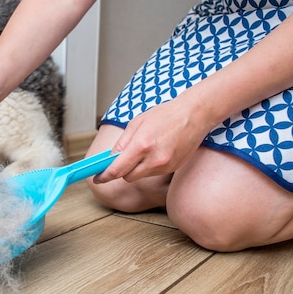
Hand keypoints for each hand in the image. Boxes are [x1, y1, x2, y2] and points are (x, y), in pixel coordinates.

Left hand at [95, 97, 212, 183]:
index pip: (117, 170)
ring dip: (136, 168)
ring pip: (140, 176)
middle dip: (121, 170)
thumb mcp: (136, 123)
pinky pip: (153, 173)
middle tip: (121, 159)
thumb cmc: (164, 115)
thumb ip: (121, 143)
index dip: (104, 176)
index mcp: (141, 145)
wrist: (194, 115)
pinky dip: (149, 166)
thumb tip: (110, 158)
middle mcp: (154, 159)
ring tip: (145, 148)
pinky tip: (156, 151)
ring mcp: (165, 166)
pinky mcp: (173, 168)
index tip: (98, 178)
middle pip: (127, 177)